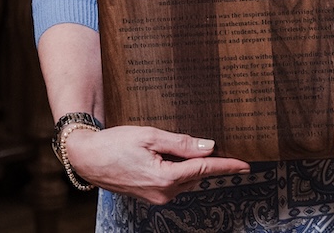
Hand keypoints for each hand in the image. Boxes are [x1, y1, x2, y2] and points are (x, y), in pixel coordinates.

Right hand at [62, 125, 250, 203]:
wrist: (87, 158)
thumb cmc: (114, 144)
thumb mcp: (149, 136)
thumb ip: (182, 143)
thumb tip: (209, 147)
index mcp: (165, 178)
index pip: (204, 171)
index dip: (226, 166)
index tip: (246, 164)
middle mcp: (164, 193)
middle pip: (195, 176)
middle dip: (202, 161)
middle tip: (203, 142)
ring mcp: (157, 198)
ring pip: (185, 180)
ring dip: (186, 166)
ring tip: (171, 147)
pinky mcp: (150, 197)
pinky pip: (172, 184)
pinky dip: (175, 171)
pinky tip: (163, 157)